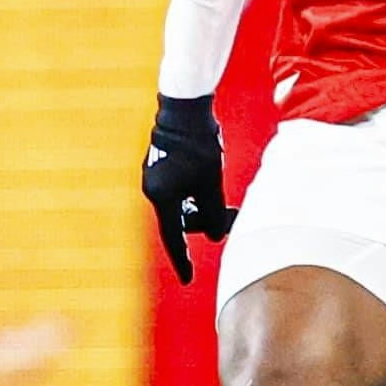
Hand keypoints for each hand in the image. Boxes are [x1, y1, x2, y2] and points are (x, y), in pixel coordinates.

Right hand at [142, 95, 237, 283]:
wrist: (184, 106)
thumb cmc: (199, 144)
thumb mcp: (211, 182)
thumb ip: (214, 211)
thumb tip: (217, 236)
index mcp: (162, 197)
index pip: (174, 237)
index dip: (183, 259)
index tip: (189, 279)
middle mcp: (153, 190)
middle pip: (180, 220)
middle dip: (205, 222)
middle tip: (231, 215)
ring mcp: (154, 176)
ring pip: (181, 204)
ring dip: (202, 206)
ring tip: (222, 194)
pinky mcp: (161, 164)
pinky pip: (179, 189)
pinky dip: (195, 193)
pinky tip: (208, 179)